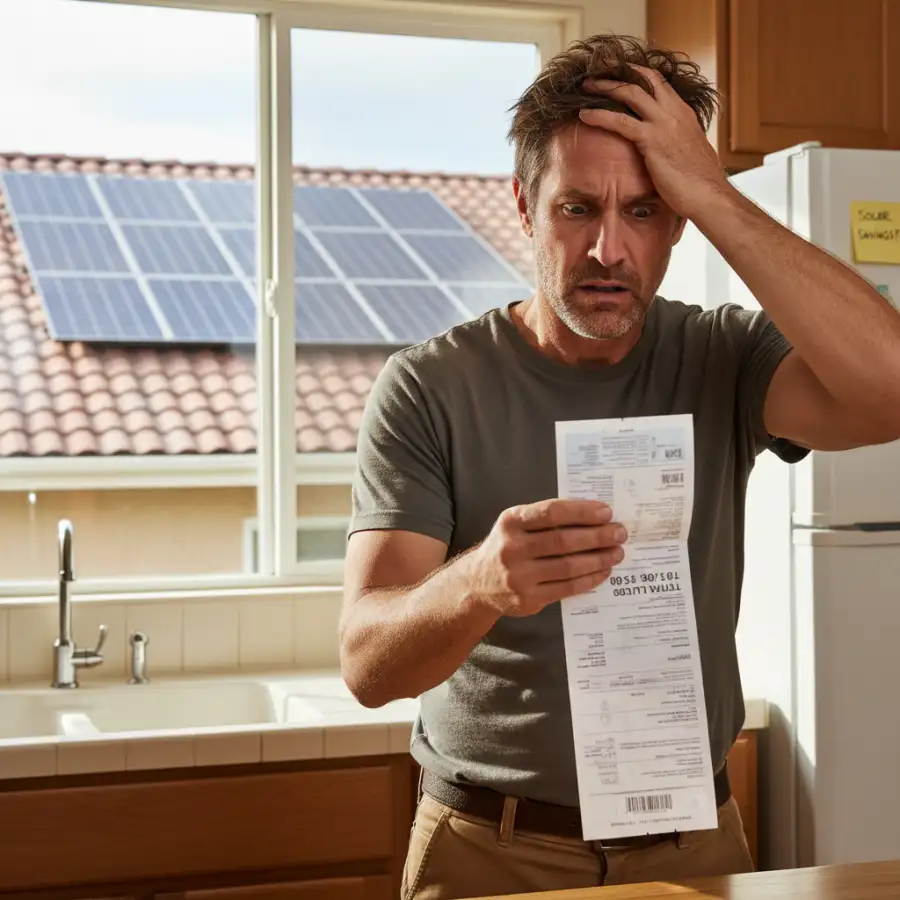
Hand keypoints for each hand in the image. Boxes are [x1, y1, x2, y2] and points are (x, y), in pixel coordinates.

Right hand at [464, 498, 626, 617]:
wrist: (478, 583)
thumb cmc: (508, 546)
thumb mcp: (516, 525)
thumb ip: (546, 519)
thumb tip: (594, 515)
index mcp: (511, 522)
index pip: (551, 512)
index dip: (581, 511)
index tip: (606, 512)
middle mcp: (512, 548)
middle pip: (563, 541)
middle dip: (597, 536)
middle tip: (619, 533)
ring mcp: (519, 576)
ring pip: (568, 567)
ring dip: (598, 559)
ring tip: (617, 552)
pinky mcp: (528, 599)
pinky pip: (567, 588)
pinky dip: (590, 579)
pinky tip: (603, 571)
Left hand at [578, 65, 729, 218]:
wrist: (708, 195)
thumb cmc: (700, 182)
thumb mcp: (689, 154)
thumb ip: (676, 143)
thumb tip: (667, 149)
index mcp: (684, 113)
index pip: (659, 82)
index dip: (638, 73)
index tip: (620, 71)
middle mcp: (675, 111)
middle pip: (644, 79)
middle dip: (619, 71)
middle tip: (599, 68)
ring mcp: (664, 123)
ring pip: (630, 93)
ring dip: (605, 86)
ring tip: (586, 84)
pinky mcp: (652, 140)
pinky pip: (620, 121)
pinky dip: (599, 115)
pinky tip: (584, 115)